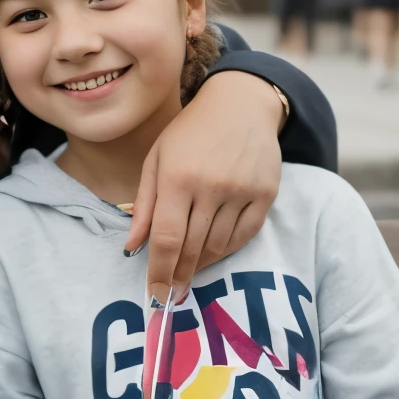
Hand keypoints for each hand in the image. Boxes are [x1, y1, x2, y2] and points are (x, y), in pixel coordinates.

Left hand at [125, 71, 284, 305]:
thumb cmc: (189, 132)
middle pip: (192, 248)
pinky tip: (213, 253)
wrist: (240, 103)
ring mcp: (242, 191)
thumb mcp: (157, 159)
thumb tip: (133, 247)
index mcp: (178, 177)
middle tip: (171, 292)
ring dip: (201, 264)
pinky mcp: (266, 194)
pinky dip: (227, 250)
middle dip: (179, 274)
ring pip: (219, 246)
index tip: (155, 295)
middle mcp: (211, 186)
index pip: (167, 239)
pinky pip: (245, 235)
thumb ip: (145, 204)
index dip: (160, 271)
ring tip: (189, 270)